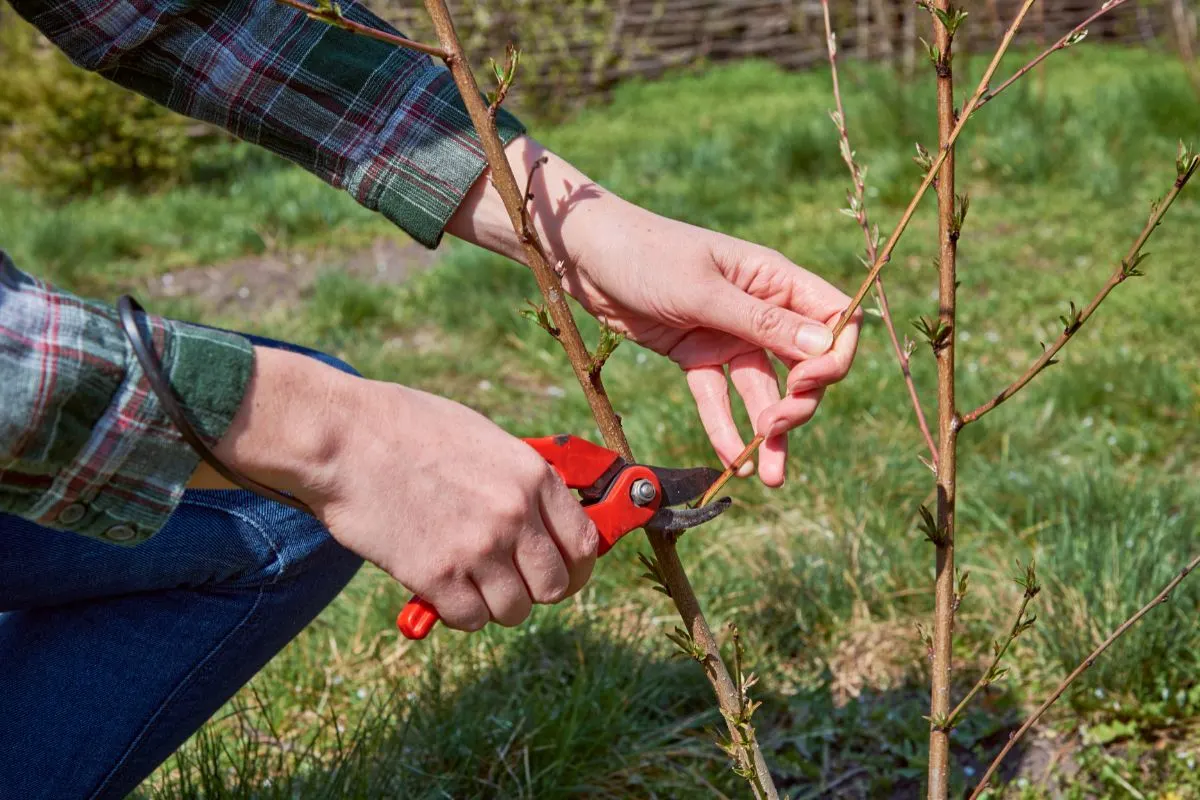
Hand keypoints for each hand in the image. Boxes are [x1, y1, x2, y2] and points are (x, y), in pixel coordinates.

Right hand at [193, 347, 598, 631]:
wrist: (343, 437)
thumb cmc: (407, 429)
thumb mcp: (483, 439)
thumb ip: (520, 481)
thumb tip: (544, 518)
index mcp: (533, 476)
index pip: (585, 545)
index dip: (576, 567)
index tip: (562, 573)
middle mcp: (515, 515)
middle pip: (555, 586)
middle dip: (534, 590)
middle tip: (508, 582)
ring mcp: (478, 548)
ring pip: (514, 611)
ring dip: (494, 604)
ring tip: (469, 581)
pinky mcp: (436, 576)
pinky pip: (470, 620)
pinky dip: (457, 612)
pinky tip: (440, 587)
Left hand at [447, 137, 862, 485]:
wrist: (584, 254)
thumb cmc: (645, 253)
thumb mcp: (703, 289)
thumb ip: (761, 321)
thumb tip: (823, 348)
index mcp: (775, 278)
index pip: (835, 320)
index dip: (834, 357)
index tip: (809, 383)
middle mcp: (760, 309)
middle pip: (804, 365)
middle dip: (799, 402)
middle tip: (776, 428)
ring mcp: (728, 335)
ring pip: (763, 390)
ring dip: (768, 432)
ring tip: (767, 476)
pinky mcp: (696, 355)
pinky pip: (717, 397)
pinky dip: (724, 427)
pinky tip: (730, 460)